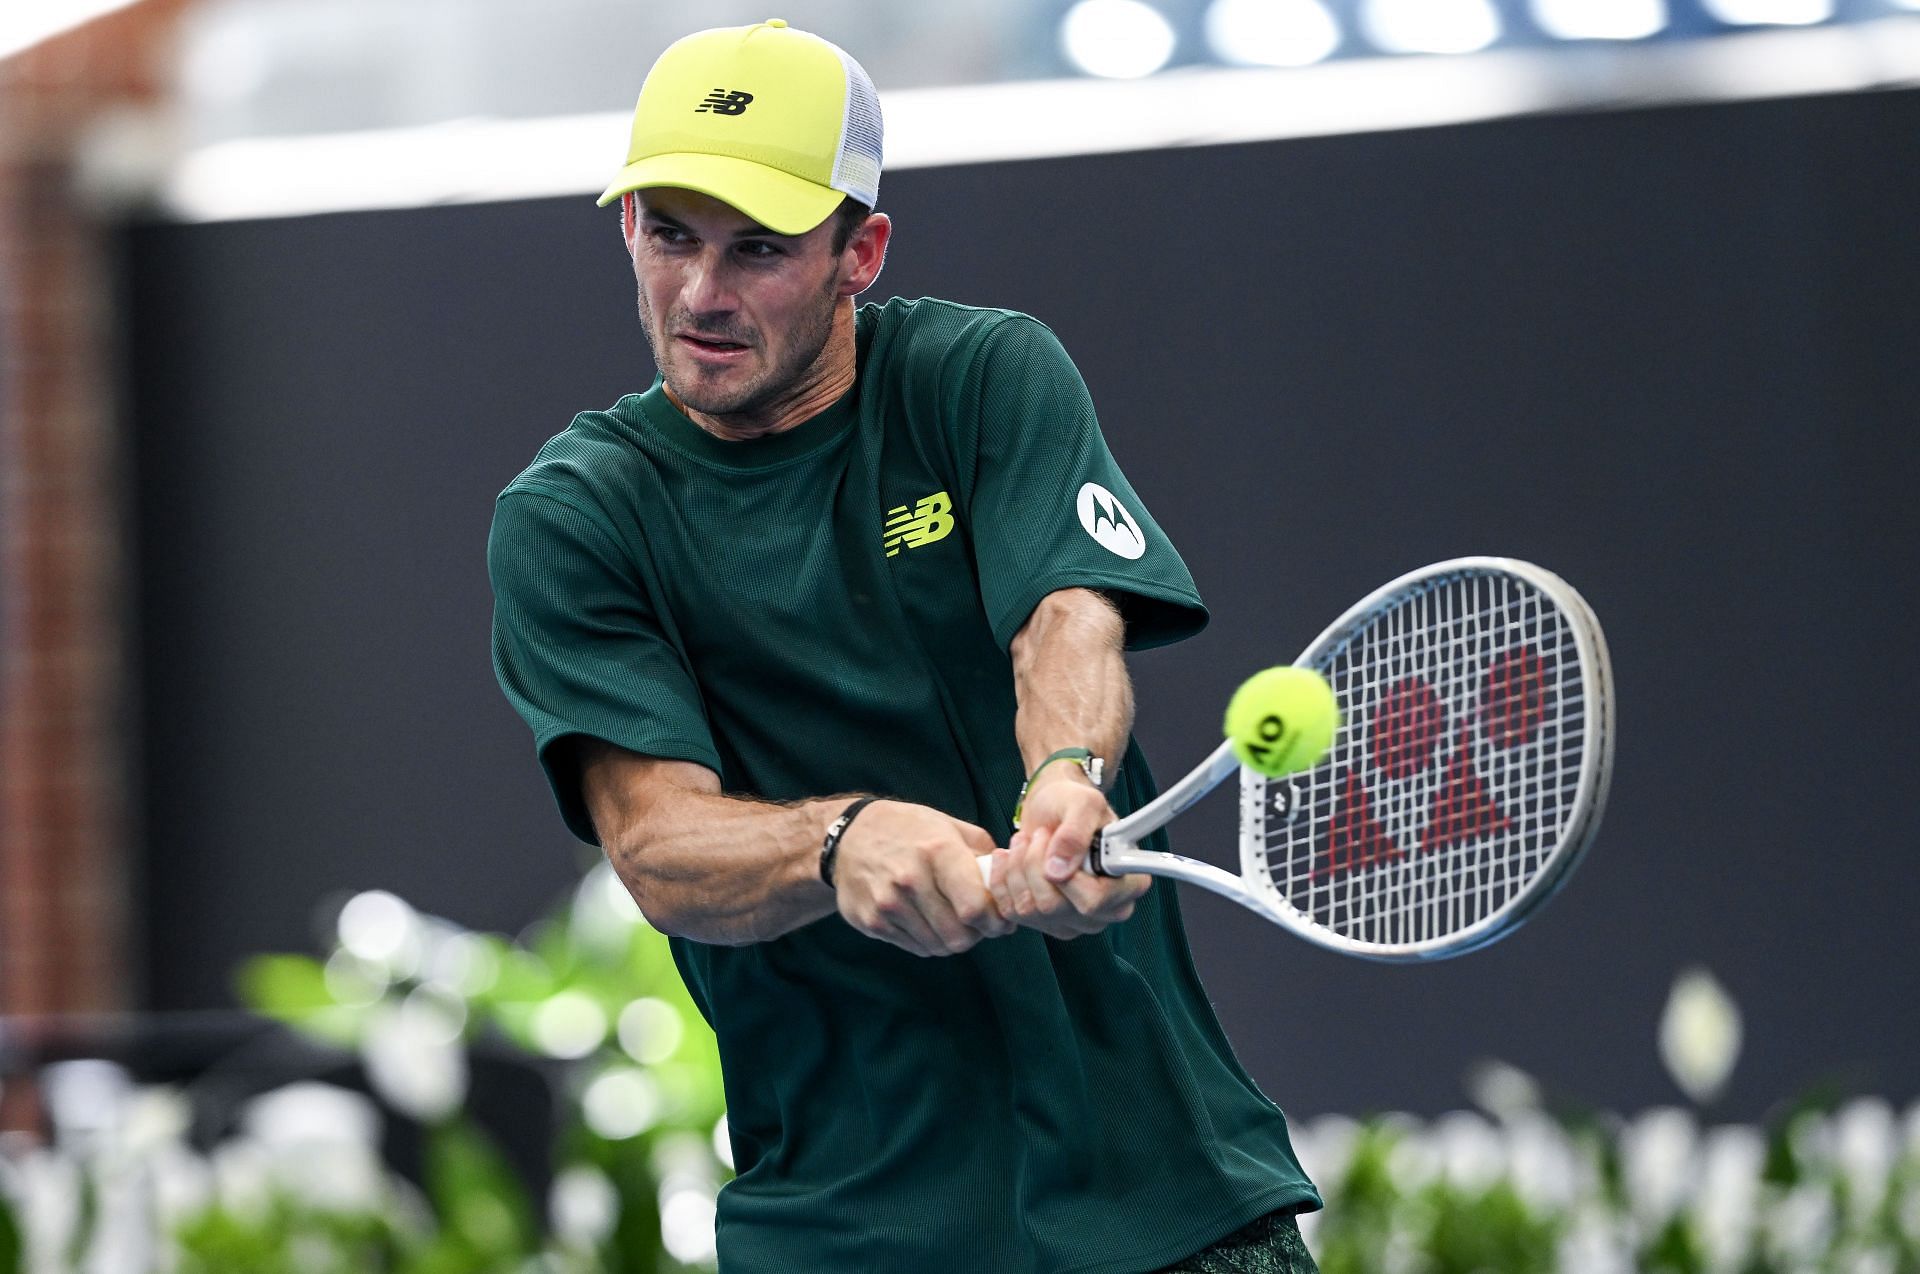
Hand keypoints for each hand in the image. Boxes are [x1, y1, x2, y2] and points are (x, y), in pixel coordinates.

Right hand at [832, 801, 1014, 956]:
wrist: (847, 836)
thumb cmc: (907, 829)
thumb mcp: (948, 825)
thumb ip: (983, 853)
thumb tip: (1011, 879)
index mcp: (937, 851)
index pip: (975, 907)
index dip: (995, 921)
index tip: (1001, 920)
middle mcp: (910, 879)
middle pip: (959, 935)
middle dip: (977, 935)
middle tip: (979, 925)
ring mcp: (888, 904)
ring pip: (938, 946)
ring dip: (953, 940)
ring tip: (953, 921)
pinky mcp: (872, 922)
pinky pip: (916, 948)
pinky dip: (929, 941)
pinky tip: (928, 921)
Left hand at [987, 769, 1148, 939]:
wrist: (1051, 810)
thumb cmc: (1073, 803)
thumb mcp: (1081, 803)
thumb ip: (1075, 834)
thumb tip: (1058, 871)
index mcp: (1130, 883)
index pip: (1094, 900)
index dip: (1066, 877)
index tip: (1052, 840)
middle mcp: (1108, 910)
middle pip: (1055, 907)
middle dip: (1034, 864)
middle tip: (1036, 835)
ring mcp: (1077, 921)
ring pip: (1031, 910)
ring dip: (1017, 869)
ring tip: (1023, 842)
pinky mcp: (1048, 924)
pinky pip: (1014, 913)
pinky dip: (1003, 881)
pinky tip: (1009, 859)